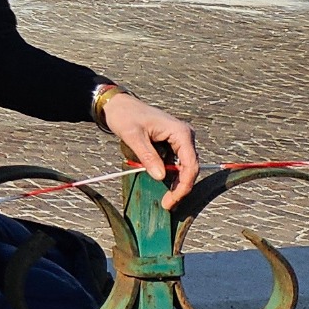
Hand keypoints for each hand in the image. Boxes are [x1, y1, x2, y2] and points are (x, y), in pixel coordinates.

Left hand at [102, 90, 200, 208]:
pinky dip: (168, 174)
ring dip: (174, 182)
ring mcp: (180, 140)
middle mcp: (185, 136)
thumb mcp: (133, 136)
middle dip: (179, 187)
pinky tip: (160, 184)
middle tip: (167, 204)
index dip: (184, 185)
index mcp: (180, 132)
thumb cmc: (124, 115)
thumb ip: (148, 156)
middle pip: (189, 168)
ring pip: (183, 168)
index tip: (171, 200)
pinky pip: (175, 163)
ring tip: (165, 198)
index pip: (191, 165)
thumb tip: (161, 178)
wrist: (118, 104)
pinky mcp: (172, 144)